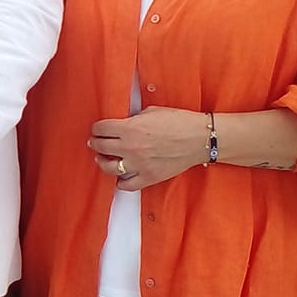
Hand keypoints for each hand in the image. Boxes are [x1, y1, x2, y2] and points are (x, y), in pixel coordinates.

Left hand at [89, 107, 209, 192]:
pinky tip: (121, 176)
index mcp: (130, 128)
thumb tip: (122, 124)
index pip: (101, 129)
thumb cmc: (180, 122)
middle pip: (100, 147)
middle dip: (95, 143)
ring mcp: (138, 164)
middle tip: (95, 142)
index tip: (98, 129)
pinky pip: (127, 185)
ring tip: (103, 158)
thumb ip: (133, 119)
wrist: (200, 138)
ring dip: (103, 162)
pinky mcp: (149, 177)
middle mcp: (130, 147)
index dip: (97, 128)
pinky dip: (121, 181)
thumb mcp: (151, 111)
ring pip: (108, 167)